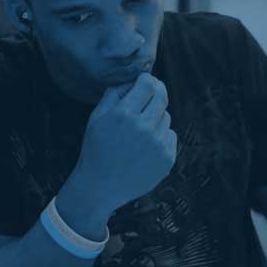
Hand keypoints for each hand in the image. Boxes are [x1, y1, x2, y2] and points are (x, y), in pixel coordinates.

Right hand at [60, 73, 177, 222]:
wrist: (100, 187)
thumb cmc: (96, 149)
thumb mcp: (96, 117)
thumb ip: (114, 93)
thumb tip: (133, 79)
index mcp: (124, 115)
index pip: (148, 83)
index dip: (146, 79)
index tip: (143, 83)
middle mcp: (144, 128)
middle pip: (162, 96)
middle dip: (155, 93)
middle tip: (147, 97)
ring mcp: (158, 144)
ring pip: (166, 116)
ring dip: (155, 118)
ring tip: (139, 131)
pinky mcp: (167, 159)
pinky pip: (170, 135)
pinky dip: (160, 136)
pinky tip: (145, 147)